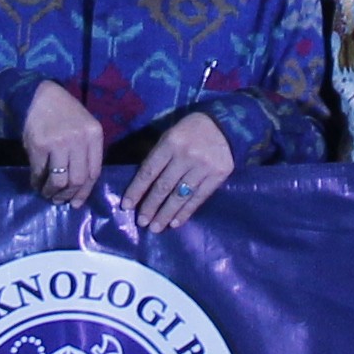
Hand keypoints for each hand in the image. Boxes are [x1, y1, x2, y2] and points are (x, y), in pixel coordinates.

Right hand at [20, 78, 107, 205]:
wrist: (40, 95)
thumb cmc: (64, 114)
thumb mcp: (84, 128)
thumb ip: (86, 153)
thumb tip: (79, 190)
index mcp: (94, 135)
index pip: (95, 172)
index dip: (85, 192)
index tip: (76, 202)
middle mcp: (79, 139)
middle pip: (78, 180)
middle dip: (68, 196)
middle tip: (60, 200)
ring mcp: (59, 142)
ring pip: (60, 181)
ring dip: (53, 192)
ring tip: (48, 193)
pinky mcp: (39, 145)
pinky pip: (40, 173)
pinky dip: (38, 183)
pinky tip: (37, 183)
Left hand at [116, 116, 233, 232]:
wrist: (226, 125)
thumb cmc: (190, 131)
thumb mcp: (170, 136)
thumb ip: (157, 156)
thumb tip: (142, 185)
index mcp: (170, 143)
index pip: (149, 171)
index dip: (137, 190)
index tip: (127, 206)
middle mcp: (186, 155)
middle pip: (164, 186)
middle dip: (150, 206)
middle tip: (141, 222)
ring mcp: (204, 167)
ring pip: (180, 195)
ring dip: (166, 214)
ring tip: (155, 228)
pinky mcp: (218, 175)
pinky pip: (198, 198)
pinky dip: (186, 212)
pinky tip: (175, 223)